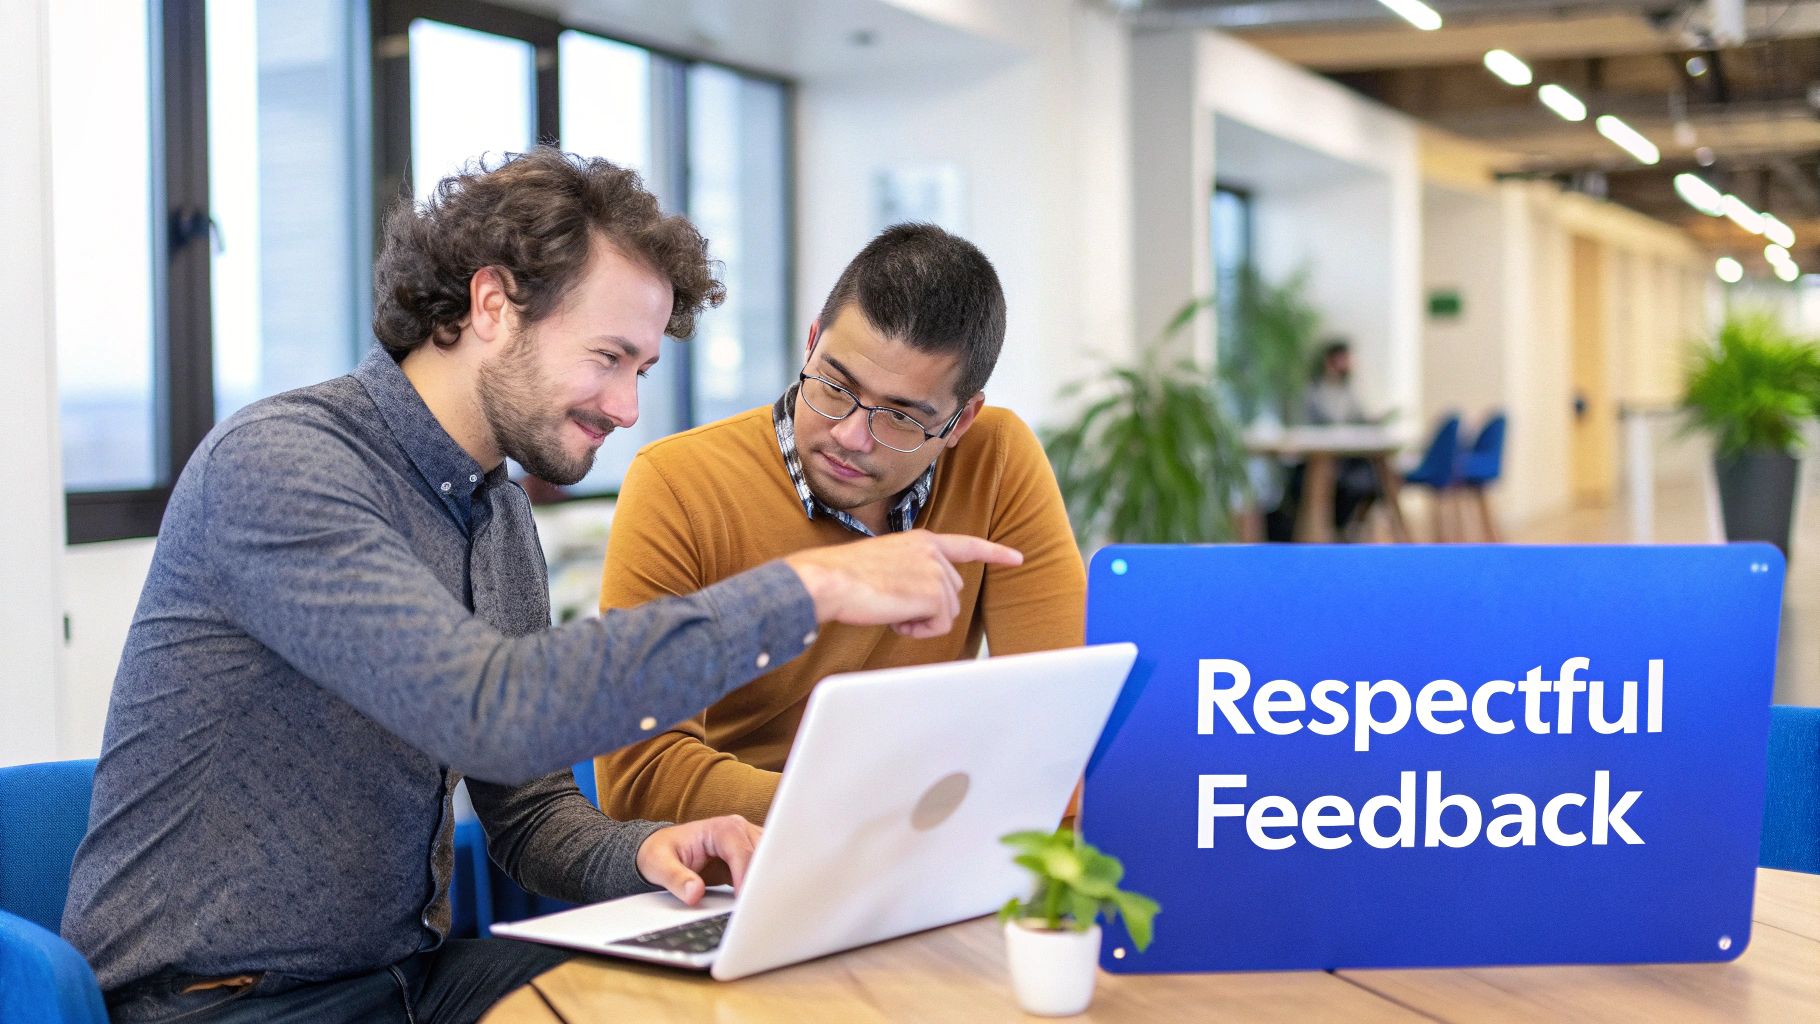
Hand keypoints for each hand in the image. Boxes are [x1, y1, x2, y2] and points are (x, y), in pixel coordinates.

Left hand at [636, 815, 762, 905]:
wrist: (661, 849)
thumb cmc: (660, 852)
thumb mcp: (659, 865)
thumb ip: (676, 879)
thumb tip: (694, 893)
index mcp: (721, 828)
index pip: (743, 851)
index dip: (745, 877)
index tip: (742, 900)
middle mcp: (739, 830)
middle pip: (763, 854)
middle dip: (762, 880)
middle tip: (756, 907)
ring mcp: (747, 842)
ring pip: (770, 860)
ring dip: (767, 882)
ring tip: (761, 906)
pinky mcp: (749, 857)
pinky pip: (765, 869)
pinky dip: (764, 884)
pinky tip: (760, 902)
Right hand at [783, 530, 1022, 638]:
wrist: (829, 580)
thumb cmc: (846, 576)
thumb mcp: (885, 562)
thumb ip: (912, 570)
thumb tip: (924, 597)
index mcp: (922, 540)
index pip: (966, 545)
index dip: (994, 553)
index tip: (1017, 557)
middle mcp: (934, 552)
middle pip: (952, 594)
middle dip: (927, 608)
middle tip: (892, 605)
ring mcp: (936, 571)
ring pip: (947, 613)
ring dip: (920, 620)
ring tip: (889, 608)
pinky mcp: (934, 594)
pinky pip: (940, 626)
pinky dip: (919, 630)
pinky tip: (895, 618)